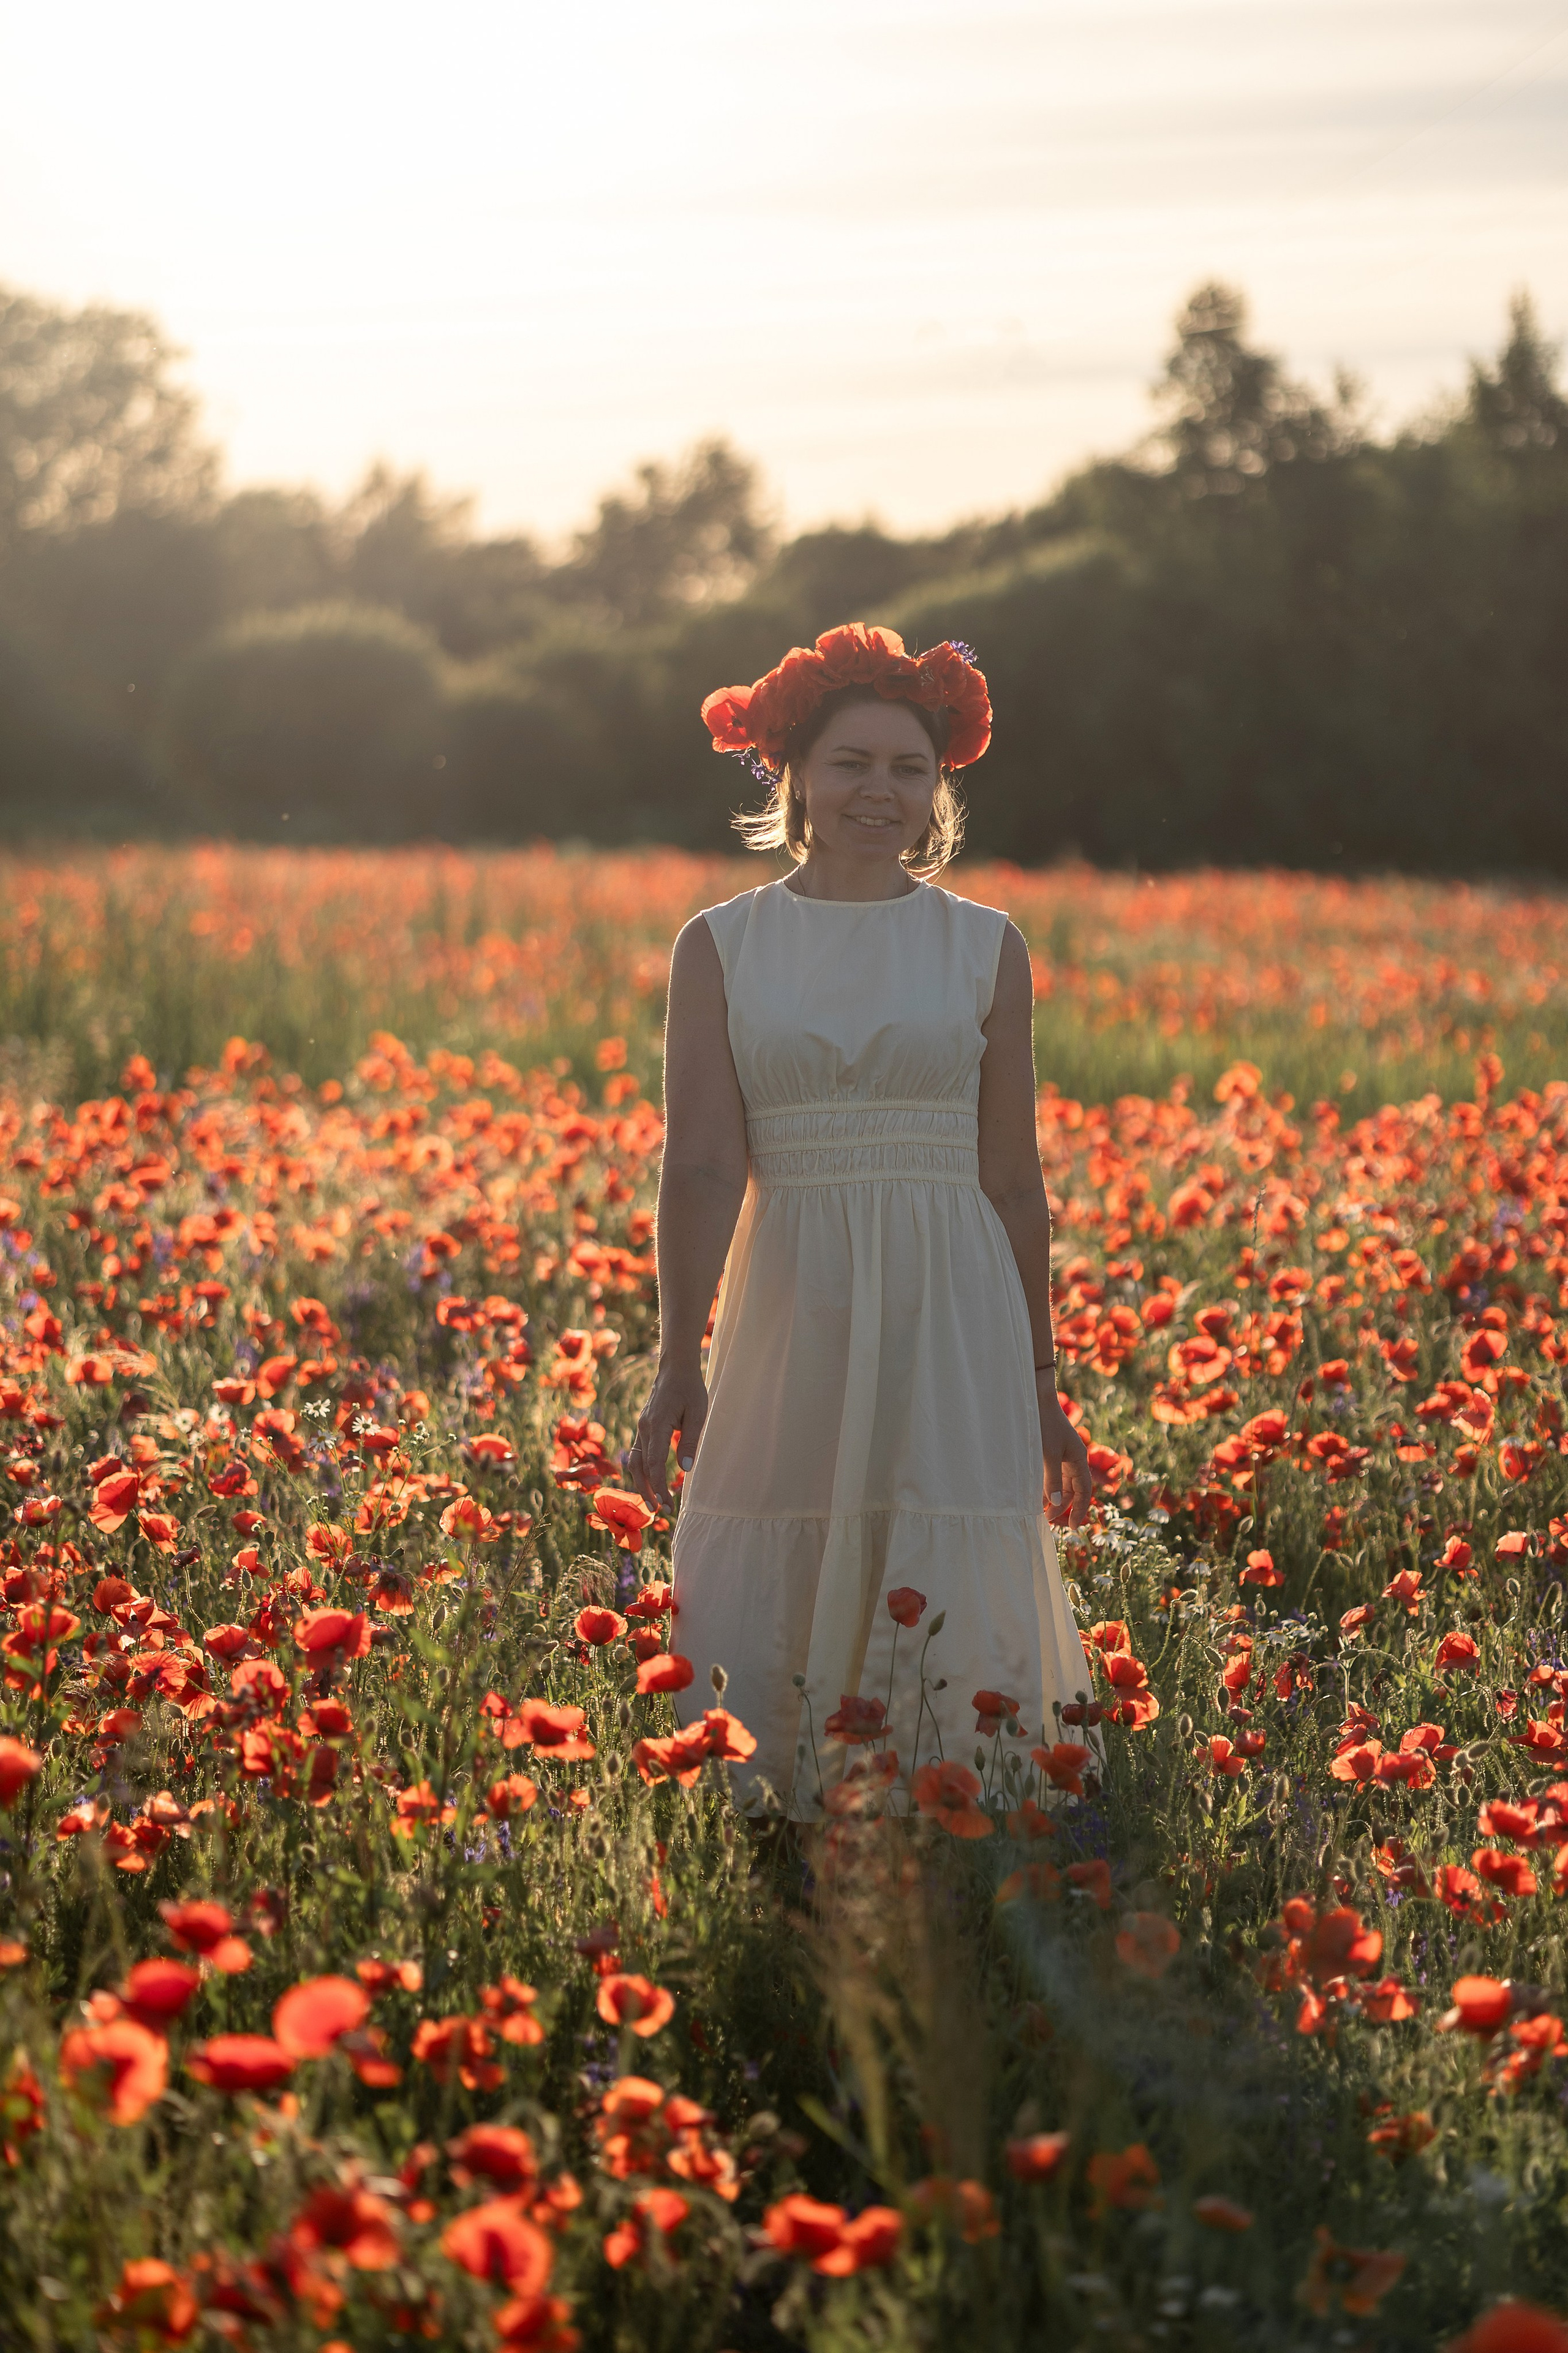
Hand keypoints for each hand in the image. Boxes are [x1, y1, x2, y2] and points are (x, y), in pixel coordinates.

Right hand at [626, 1358, 707, 1511]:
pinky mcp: (643, 1427)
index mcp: (656, 1424)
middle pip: (640, 1466)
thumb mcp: (698, 1413)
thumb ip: (689, 1441)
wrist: (675, 1368)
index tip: (666, 1504)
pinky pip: (638, 1453)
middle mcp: (644, 1427)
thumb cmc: (690, 1389)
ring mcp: (641, 1427)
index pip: (654, 1463)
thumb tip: (685, 1469)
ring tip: (653, 1503)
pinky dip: (643, 1471)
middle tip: (661, 1511)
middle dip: (649, 1491)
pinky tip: (651, 1482)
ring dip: (642, 1483)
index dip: (659, 1486)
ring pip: (635, 1461)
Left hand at [1039, 1381, 1093, 1528]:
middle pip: (1072, 1488)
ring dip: (1052, 1496)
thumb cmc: (1042, 1423)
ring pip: (1061, 1482)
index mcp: (1078, 1458)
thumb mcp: (1046, 1454)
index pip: (1084, 1490)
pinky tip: (1033, 1493)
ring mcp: (1061, 1453)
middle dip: (1062, 1506)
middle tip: (1047, 1521)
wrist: (1034, 1396)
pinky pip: (1052, 1473)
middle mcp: (1072, 1457)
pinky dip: (1045, 1485)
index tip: (1074, 1527)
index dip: (1080, 1509)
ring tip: (1038, 1511)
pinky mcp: (1050, 1450)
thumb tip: (1056, 1504)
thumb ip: (1051, 1479)